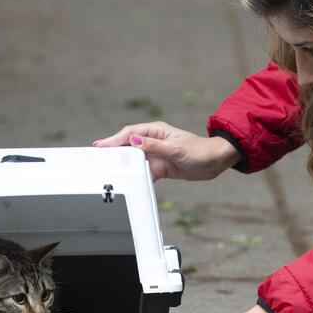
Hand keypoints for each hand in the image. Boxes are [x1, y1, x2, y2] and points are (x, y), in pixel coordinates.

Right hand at [93, 121, 240, 180]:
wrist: (215, 163)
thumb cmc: (200, 150)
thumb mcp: (176, 148)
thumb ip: (154, 146)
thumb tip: (134, 140)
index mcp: (156, 131)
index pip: (130, 133)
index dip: (114, 140)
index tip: (101, 146)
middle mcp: (153, 141)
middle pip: (128, 146)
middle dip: (114, 152)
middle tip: (97, 159)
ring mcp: (156, 154)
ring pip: (134, 159)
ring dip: (123, 165)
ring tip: (107, 170)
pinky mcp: (159, 167)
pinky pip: (143, 171)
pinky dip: (136, 176)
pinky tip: (128, 181)